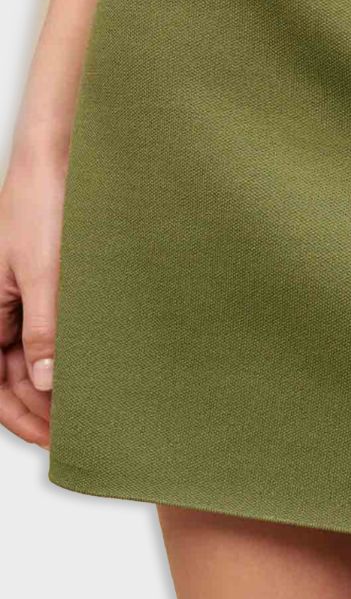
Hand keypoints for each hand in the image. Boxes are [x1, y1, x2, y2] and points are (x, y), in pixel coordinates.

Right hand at [0, 148, 65, 446]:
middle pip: (10, 376)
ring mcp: (16, 295)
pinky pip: (46, 328)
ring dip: (55, 383)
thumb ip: (45, 329)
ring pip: (29, 356)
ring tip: (92, 407)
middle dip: (41, 408)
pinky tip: (92, 366)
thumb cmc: (43, 205)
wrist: (58, 158)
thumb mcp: (46, 272)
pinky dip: (65, 351)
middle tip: (80, 432)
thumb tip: (48, 380)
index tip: (53, 440)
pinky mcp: (39, 281)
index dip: (20, 417)